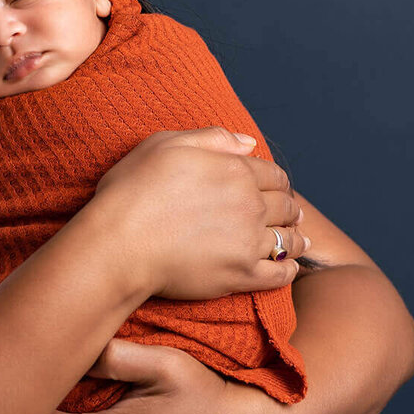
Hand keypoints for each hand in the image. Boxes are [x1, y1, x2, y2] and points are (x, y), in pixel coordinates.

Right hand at [94, 127, 307, 300]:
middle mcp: (248, 204)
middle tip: (290, 213)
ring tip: (296, 240)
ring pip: (288, 240)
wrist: (117, 244)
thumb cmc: (132, 191)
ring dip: (295, 238)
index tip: (276, 188)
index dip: (276, 180)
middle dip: (289, 207)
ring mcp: (248, 241)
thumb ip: (212, 138)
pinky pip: (279, 274)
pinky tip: (288, 268)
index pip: (273, 174)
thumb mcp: (164, 145)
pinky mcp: (241, 275)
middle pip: (285, 205)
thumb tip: (249, 142)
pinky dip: (288, 270)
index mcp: (234, 170)